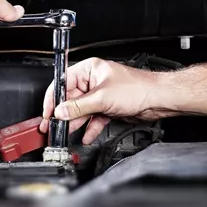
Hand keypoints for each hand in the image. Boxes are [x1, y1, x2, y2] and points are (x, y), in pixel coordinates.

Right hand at [40, 58, 165, 144]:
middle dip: (64, 114)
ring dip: (75, 123)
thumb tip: (61, 111)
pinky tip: (85, 136)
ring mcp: (100, 95)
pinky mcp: (107, 107)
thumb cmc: (138, 88)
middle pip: (71, 99)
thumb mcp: (102, 98)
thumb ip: (79, 107)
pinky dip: (89, 128)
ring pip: (81, 111)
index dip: (53, 98)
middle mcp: (93, 81)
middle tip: (53, 126)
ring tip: (65, 133)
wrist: (158, 100)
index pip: (63, 82)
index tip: (48, 112)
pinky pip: (93, 118)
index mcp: (89, 69)